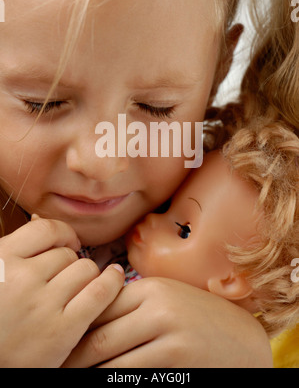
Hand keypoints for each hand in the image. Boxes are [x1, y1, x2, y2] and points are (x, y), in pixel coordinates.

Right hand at [0, 217, 123, 367]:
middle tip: (63, 282)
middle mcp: (22, 278)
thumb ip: (18, 250)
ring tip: (77, 290)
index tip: (67, 244)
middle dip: (70, 265)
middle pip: (68, 254)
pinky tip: (115, 278)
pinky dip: (112, 282)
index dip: (62, 235)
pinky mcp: (63, 329)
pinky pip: (100, 292)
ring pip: (86, 270)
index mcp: (1, 259)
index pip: (46, 229)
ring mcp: (43, 303)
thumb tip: (40, 217)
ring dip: (87, 277)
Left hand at [63, 277, 272, 367]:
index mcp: (150, 289)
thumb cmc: (196, 316)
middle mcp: (157, 309)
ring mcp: (169, 339)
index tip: (57, 341)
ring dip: (87, 372)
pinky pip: (132, 377)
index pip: (98, 308)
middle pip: (99, 339)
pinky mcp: (178, 364)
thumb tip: (85, 314)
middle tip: (54, 366)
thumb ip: (131, 301)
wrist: (241, 339)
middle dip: (73, 357)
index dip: (73, 327)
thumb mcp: (166, 298)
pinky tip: (104, 378)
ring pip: (110, 363)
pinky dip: (114, 380)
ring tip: (69, 374)